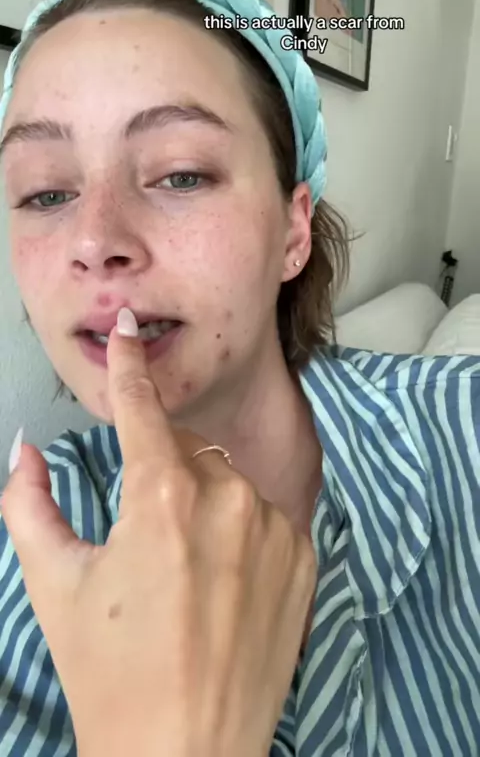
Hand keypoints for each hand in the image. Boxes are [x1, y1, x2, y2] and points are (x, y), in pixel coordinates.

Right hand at [2, 309, 317, 756]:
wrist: (186, 755)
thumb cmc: (114, 676)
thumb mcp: (56, 583)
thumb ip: (30, 503)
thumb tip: (23, 451)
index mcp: (163, 498)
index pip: (141, 410)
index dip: (129, 368)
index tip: (129, 330)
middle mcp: (228, 500)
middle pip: (183, 451)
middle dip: (157, 471)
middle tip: (139, 536)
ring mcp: (274, 528)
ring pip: (225, 481)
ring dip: (200, 503)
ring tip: (181, 573)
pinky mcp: (304, 556)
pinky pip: (263, 515)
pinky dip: (239, 531)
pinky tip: (221, 584)